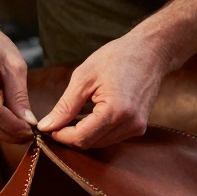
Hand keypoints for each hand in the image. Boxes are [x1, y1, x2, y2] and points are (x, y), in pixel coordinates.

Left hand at [36, 32, 169, 147]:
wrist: (150, 51)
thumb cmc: (117, 57)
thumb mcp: (84, 78)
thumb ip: (65, 106)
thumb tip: (47, 126)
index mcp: (116, 111)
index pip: (81, 138)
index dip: (61, 136)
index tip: (48, 127)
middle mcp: (130, 124)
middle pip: (90, 143)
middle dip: (70, 136)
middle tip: (56, 121)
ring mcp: (137, 127)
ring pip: (100, 143)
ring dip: (83, 134)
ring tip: (72, 116)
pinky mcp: (139, 127)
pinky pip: (111, 137)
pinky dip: (96, 131)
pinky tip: (89, 115)